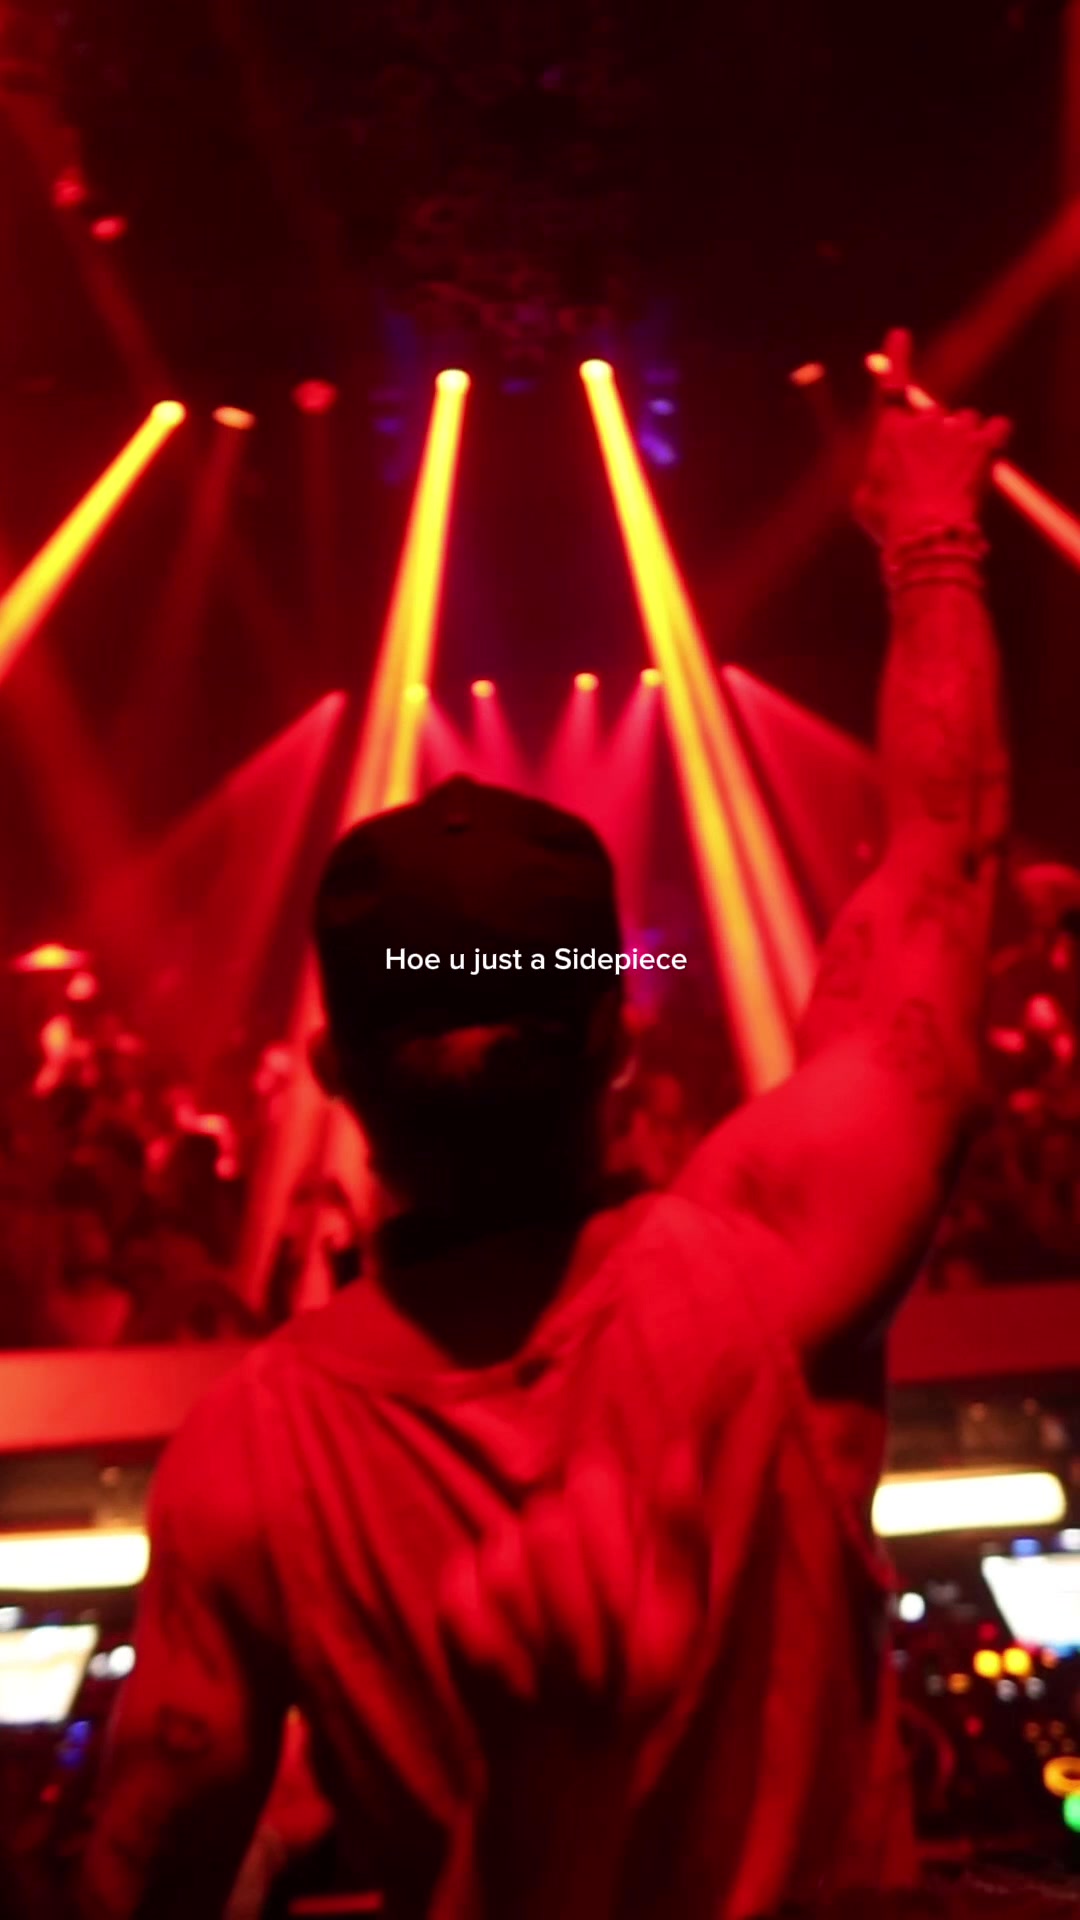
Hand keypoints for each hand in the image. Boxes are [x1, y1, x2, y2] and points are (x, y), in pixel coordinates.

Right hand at [438, 1443, 708, 1735]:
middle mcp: (552, 1521)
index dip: (607, 1547)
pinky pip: (461, 1598)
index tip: (625, 1612)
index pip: (595, 1479)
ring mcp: (499, 1554)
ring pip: (504, 1566)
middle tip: (596, 1669)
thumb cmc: (640, 1679)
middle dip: (575, 1611)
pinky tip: (520, 1681)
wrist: (582, 1752)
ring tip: (565, 1683)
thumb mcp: (679, 1617)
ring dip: (540, 1640)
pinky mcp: (459, 1593)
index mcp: (609, 1513)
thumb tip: (682, 1448)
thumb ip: (681, 1536)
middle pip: (547, 1526)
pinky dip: (494, 1649)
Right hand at [855, 328, 1009, 551]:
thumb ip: (875, 477)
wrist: (927, 535)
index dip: (897, 358)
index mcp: (890, 432)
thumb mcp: (864, 501)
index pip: (892, 384)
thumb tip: (881, 475)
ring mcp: (955, 430)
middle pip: (935, 414)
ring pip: (967, 421)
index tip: (900, 335)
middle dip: (936, 436)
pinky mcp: (984, 444)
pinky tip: (985, 461)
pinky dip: (993, 441)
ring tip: (957, 477)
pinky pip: (997, 427)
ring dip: (964, 440)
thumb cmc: (890, 523)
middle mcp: (923, 422)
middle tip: (934, 474)